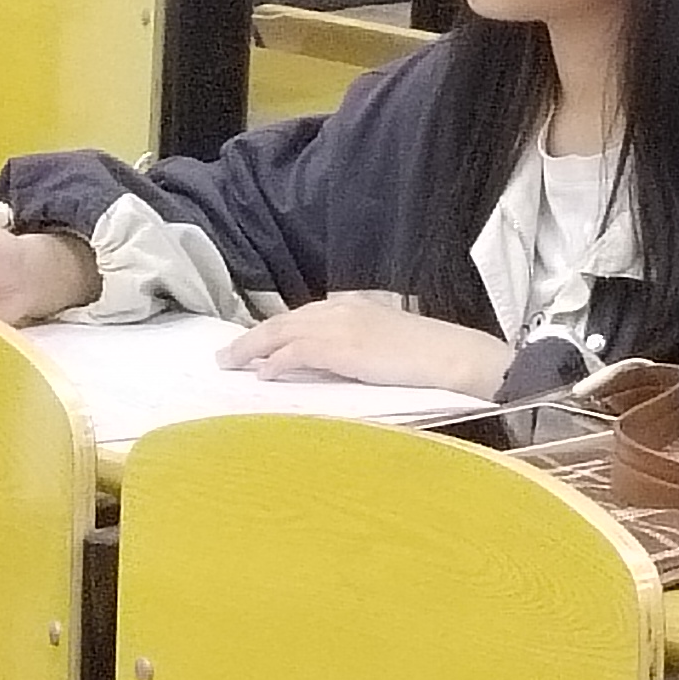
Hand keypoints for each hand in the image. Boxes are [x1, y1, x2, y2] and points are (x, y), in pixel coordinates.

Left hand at [219, 291, 512, 397]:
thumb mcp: (385, 343)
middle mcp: (341, 309)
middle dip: (253, 338)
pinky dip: (277, 361)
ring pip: (283, 333)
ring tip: (231, 363)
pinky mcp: (342, 347)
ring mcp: (340, 326)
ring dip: (253, 348)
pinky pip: (298, 352)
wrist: (452, 355)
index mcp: (353, 306)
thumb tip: (328, 363)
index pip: (302, 316)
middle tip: (225, 355)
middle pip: (285, 321)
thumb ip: (355, 347)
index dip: (274, 331)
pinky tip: (262, 373)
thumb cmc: (428, 355)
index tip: (253, 346)